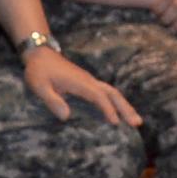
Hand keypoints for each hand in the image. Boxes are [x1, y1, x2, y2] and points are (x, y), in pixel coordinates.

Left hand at [22, 47, 142, 124]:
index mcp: (79, 83)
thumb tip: (66, 117)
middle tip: (138, 123)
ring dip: (125, 106)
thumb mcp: (39, 86)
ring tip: (136, 120)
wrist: (40, 54)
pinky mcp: (88, 83)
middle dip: (126, 108)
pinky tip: (121, 112)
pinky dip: (117, 102)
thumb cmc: (39, 71)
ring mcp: (90, 81)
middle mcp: (89, 81)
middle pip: (113, 94)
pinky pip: (107, 93)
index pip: (99, 96)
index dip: (108, 109)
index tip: (115, 123)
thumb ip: (52, 100)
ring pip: (113, 93)